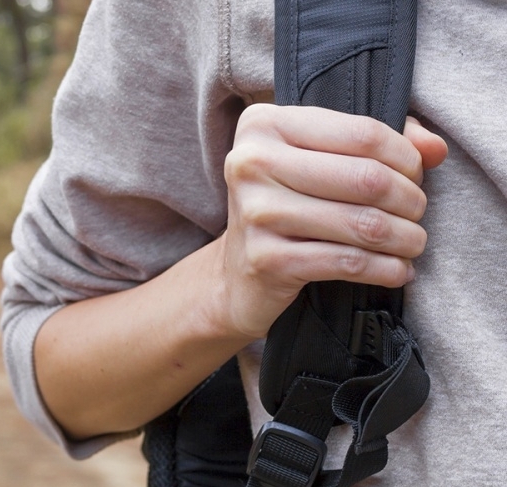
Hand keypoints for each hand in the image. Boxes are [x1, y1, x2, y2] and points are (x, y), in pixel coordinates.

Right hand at [218, 104, 447, 337]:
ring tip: (413, 243)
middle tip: (415, 214)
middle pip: (368, 178)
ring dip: (405, 238)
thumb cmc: (289, 205)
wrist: (238, 274)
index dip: (406, 158)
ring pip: (365, 223)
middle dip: (410, 200)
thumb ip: (380, 143)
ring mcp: (255, 213)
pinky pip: (350, 262)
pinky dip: (387, 269)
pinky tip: (397, 270)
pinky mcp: (266, 259)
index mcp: (263, 125)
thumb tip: (435, 147)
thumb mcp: (322, 161)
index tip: (414, 177)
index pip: (363, 133)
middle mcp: (252, 163)